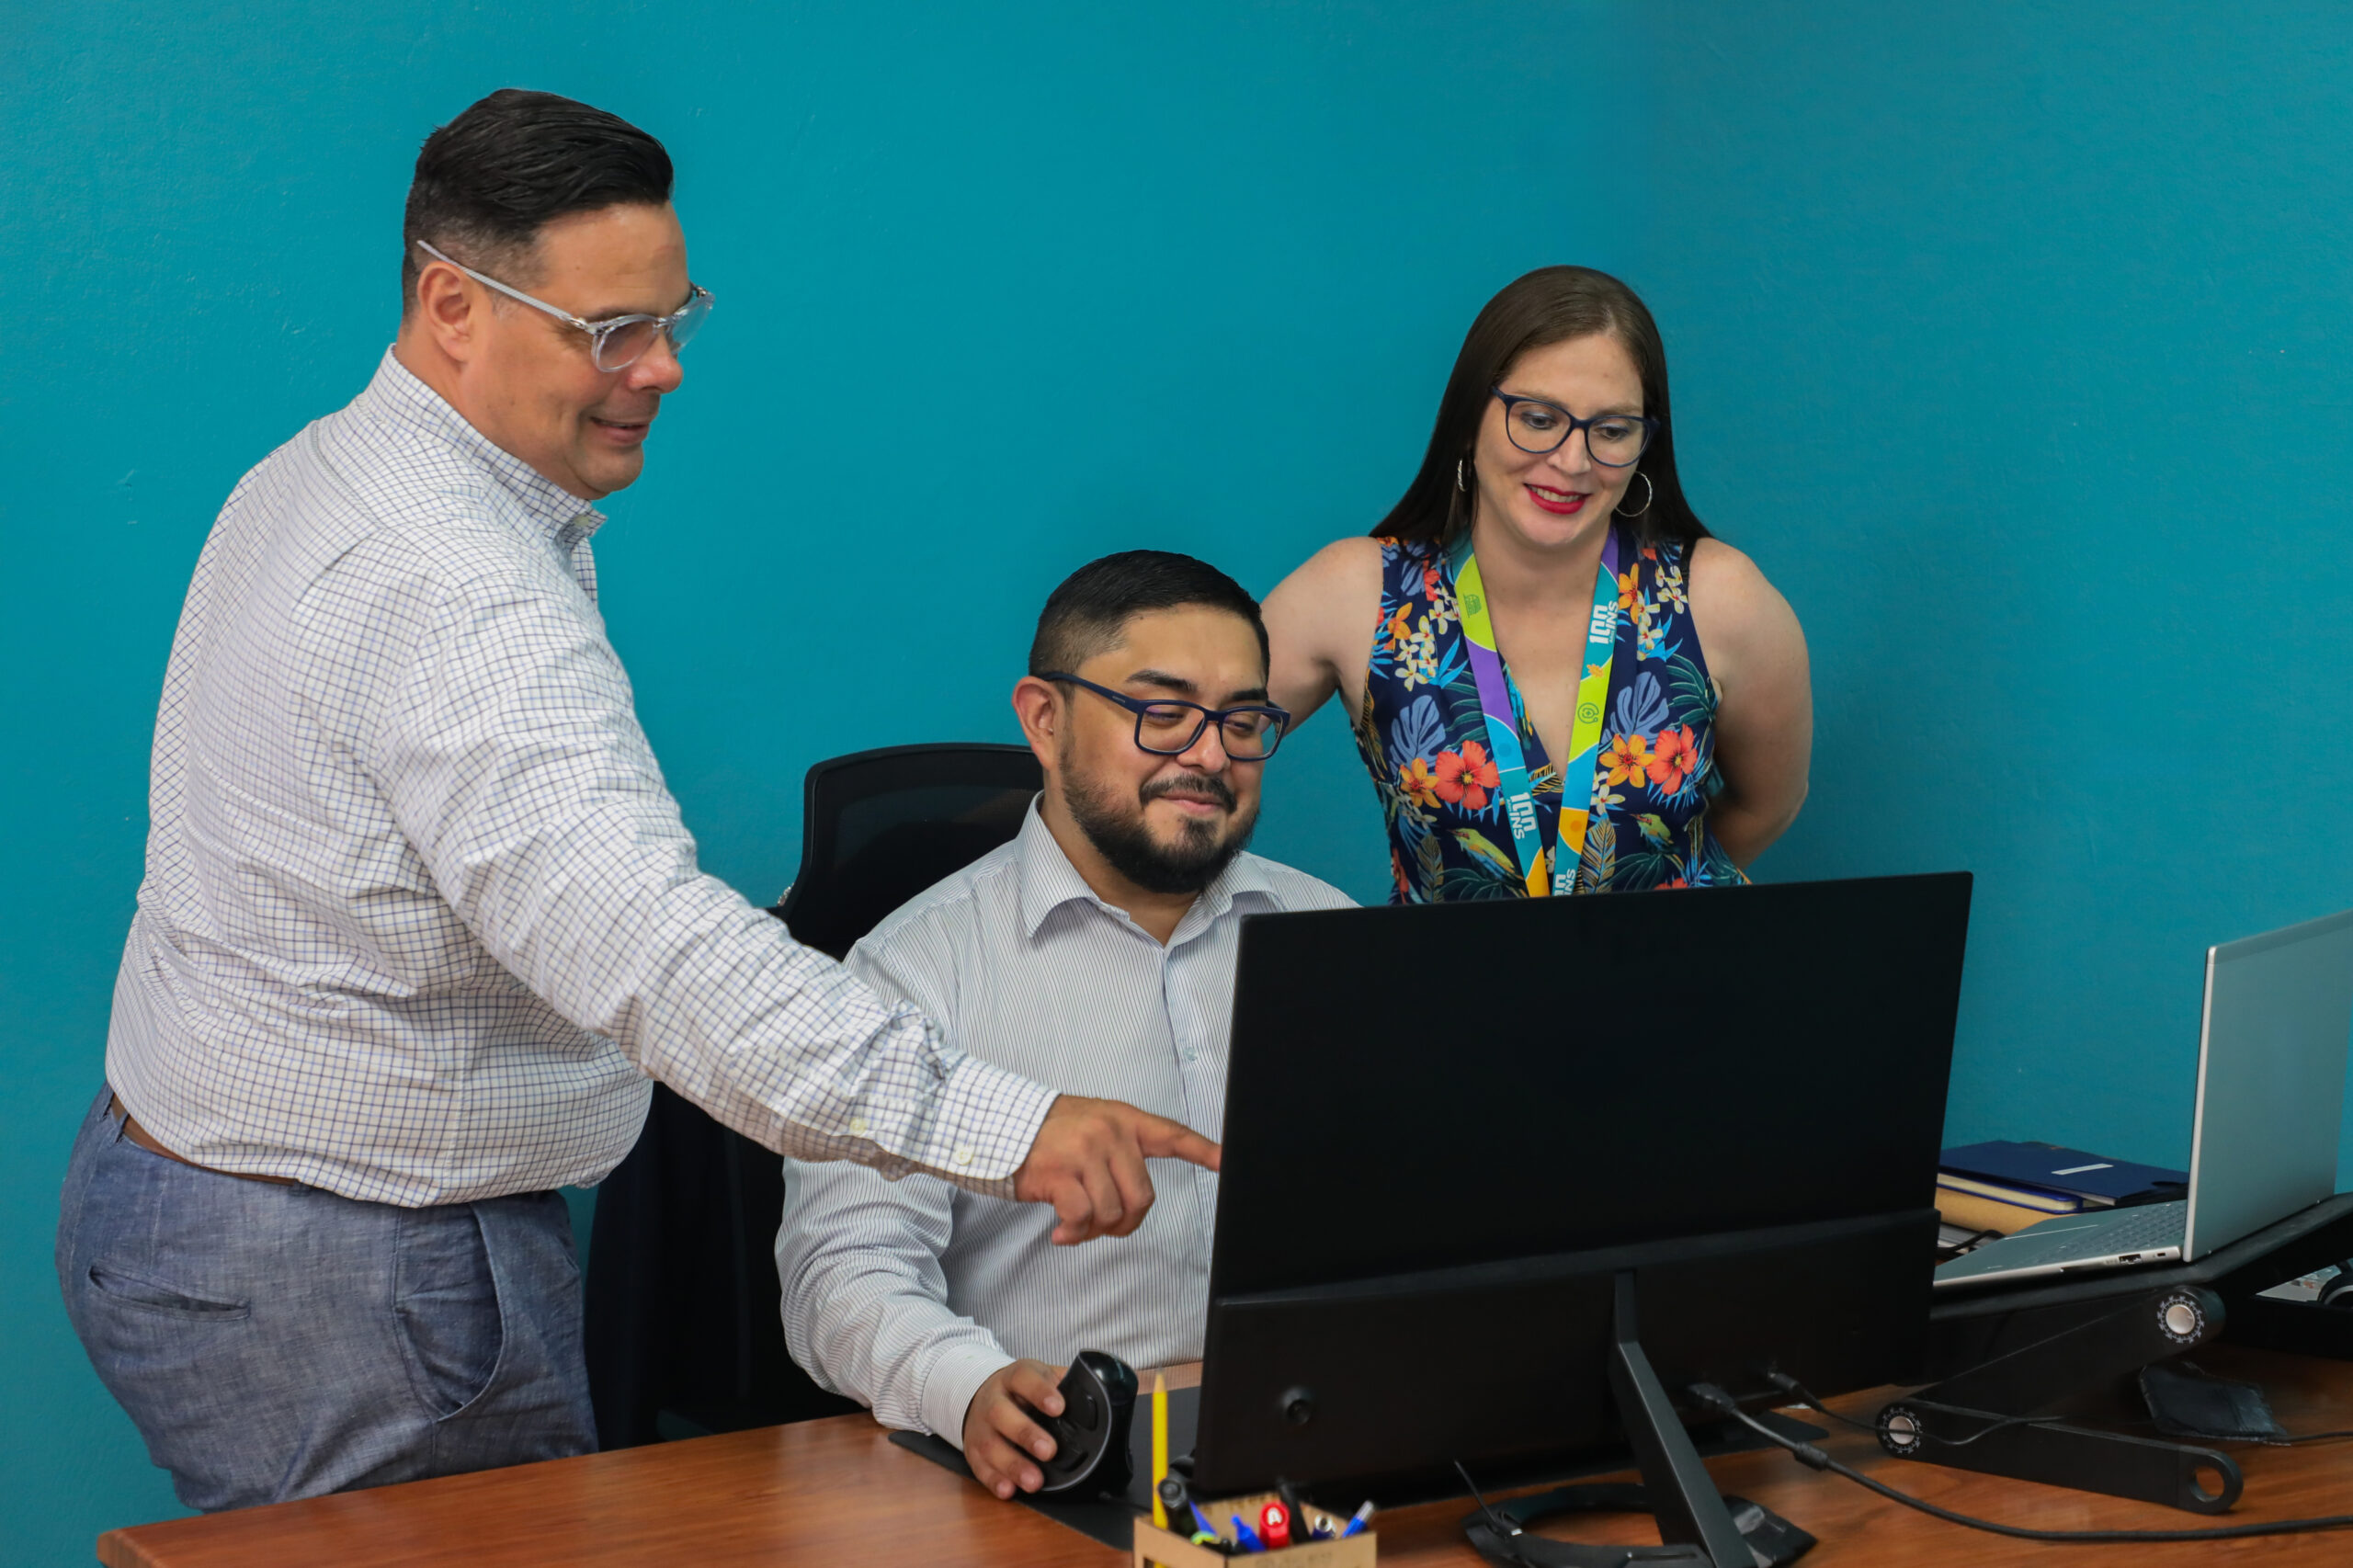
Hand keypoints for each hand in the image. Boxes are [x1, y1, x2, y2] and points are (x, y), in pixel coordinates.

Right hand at [962, 1359, 1064, 1499]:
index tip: (1059, 1407)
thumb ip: (1065, 1383)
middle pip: (1001, 1414)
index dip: (1040, 1391)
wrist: (982, 1396)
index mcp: (1013, 1378)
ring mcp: (980, 1427)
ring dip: (1012, 1465)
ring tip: (1034, 1481)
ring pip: (990, 1445)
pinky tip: (1008, 1490)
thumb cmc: (1022, 1391)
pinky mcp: (972, 1451)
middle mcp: (992, 1400)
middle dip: (1025, 1434)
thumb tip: (1097, 1393)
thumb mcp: (1041, 1377)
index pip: (1023, 1378)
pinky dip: (993, 1480)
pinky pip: (979, 1467)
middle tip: (1049, 1451)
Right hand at [1011, 1094, 1220, 1244]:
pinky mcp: (1059, 1173)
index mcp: (1124, 1120)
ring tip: (1075, 1225)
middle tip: (1102, 1225)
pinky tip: (1060, 1233)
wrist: (1001, 1125)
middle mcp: (1109, 1133)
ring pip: (1112, 1212)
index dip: (1204, 1150)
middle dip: (1125, 1223)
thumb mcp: (1091, 1126)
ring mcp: (1084, 1151)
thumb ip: (1118, 1155)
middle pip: (1142, 1197)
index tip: (1227, 1161)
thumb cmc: (1048, 1135)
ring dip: (1094, 1231)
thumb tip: (1131, 1206)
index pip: (1173, 1135)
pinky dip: (1073, 1233)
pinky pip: (1082, 1218)